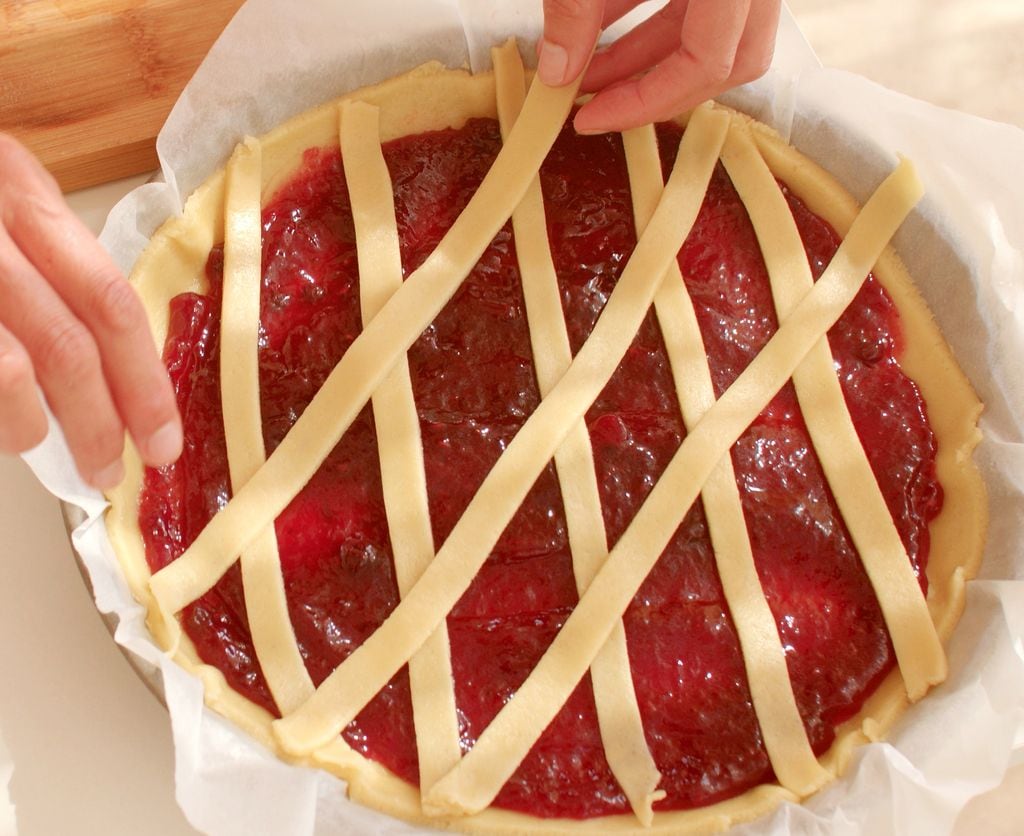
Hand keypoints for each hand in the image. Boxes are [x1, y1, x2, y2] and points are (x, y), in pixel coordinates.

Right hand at [0, 133, 180, 488]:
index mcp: (22, 195)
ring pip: (8, 368)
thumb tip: (106, 364)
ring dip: (27, 425)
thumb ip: (47, 259)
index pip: (109, 302)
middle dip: (101, 423)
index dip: (144, 382)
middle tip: (110, 470)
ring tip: (33, 440)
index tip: (162, 437)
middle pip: (69, 346)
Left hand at [537, 0, 780, 132]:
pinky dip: (657, 21)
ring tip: (588, 74)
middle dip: (658, 91)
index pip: (707, 63)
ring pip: (716, 33)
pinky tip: (604, 31)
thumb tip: (558, 71)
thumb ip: (576, 7)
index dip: (643, 101)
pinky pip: (706, 4)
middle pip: (730, 61)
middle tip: (599, 106)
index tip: (589, 118)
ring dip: (651, 59)